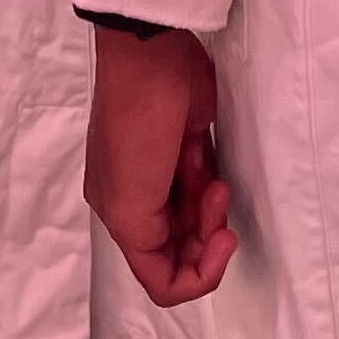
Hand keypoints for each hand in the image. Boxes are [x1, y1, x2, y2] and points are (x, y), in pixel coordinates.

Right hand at [83, 24, 233, 307]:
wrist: (154, 61)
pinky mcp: (189, 152)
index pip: (160, 278)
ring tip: (215, 179)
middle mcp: (140, 203)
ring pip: (198, 224)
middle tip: (215, 198)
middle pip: (184, 252)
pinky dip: (214, 188)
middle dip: (207, 236)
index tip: (219, 240)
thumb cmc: (137, 131)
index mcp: (119, 218)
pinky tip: (210, 164)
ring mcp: (165, 176)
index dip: (197, 275)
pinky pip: (206, 192)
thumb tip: (175, 272)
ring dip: (213, 210)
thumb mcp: (127, 205)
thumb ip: (148, 255)